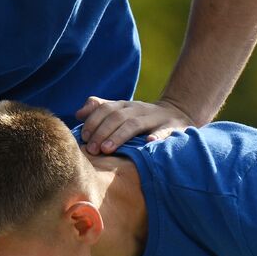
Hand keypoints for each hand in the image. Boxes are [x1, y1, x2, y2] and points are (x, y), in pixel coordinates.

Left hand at [75, 97, 194, 154]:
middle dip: (102, 132)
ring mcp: (155, 117)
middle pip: (117, 116)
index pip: (105, 109)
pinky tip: (148, 142)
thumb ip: (100, 110)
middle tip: (92, 150)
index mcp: (125, 105)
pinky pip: (163, 130)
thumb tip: (78, 113)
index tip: (84, 138)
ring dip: (119, 136)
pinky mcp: (172, 126)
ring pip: (134, 123)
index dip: (93, 122)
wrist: (178, 113)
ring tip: (107, 149)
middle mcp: (138, 108)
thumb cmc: (142, 118)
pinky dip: (156, 136)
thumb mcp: (121, 111)